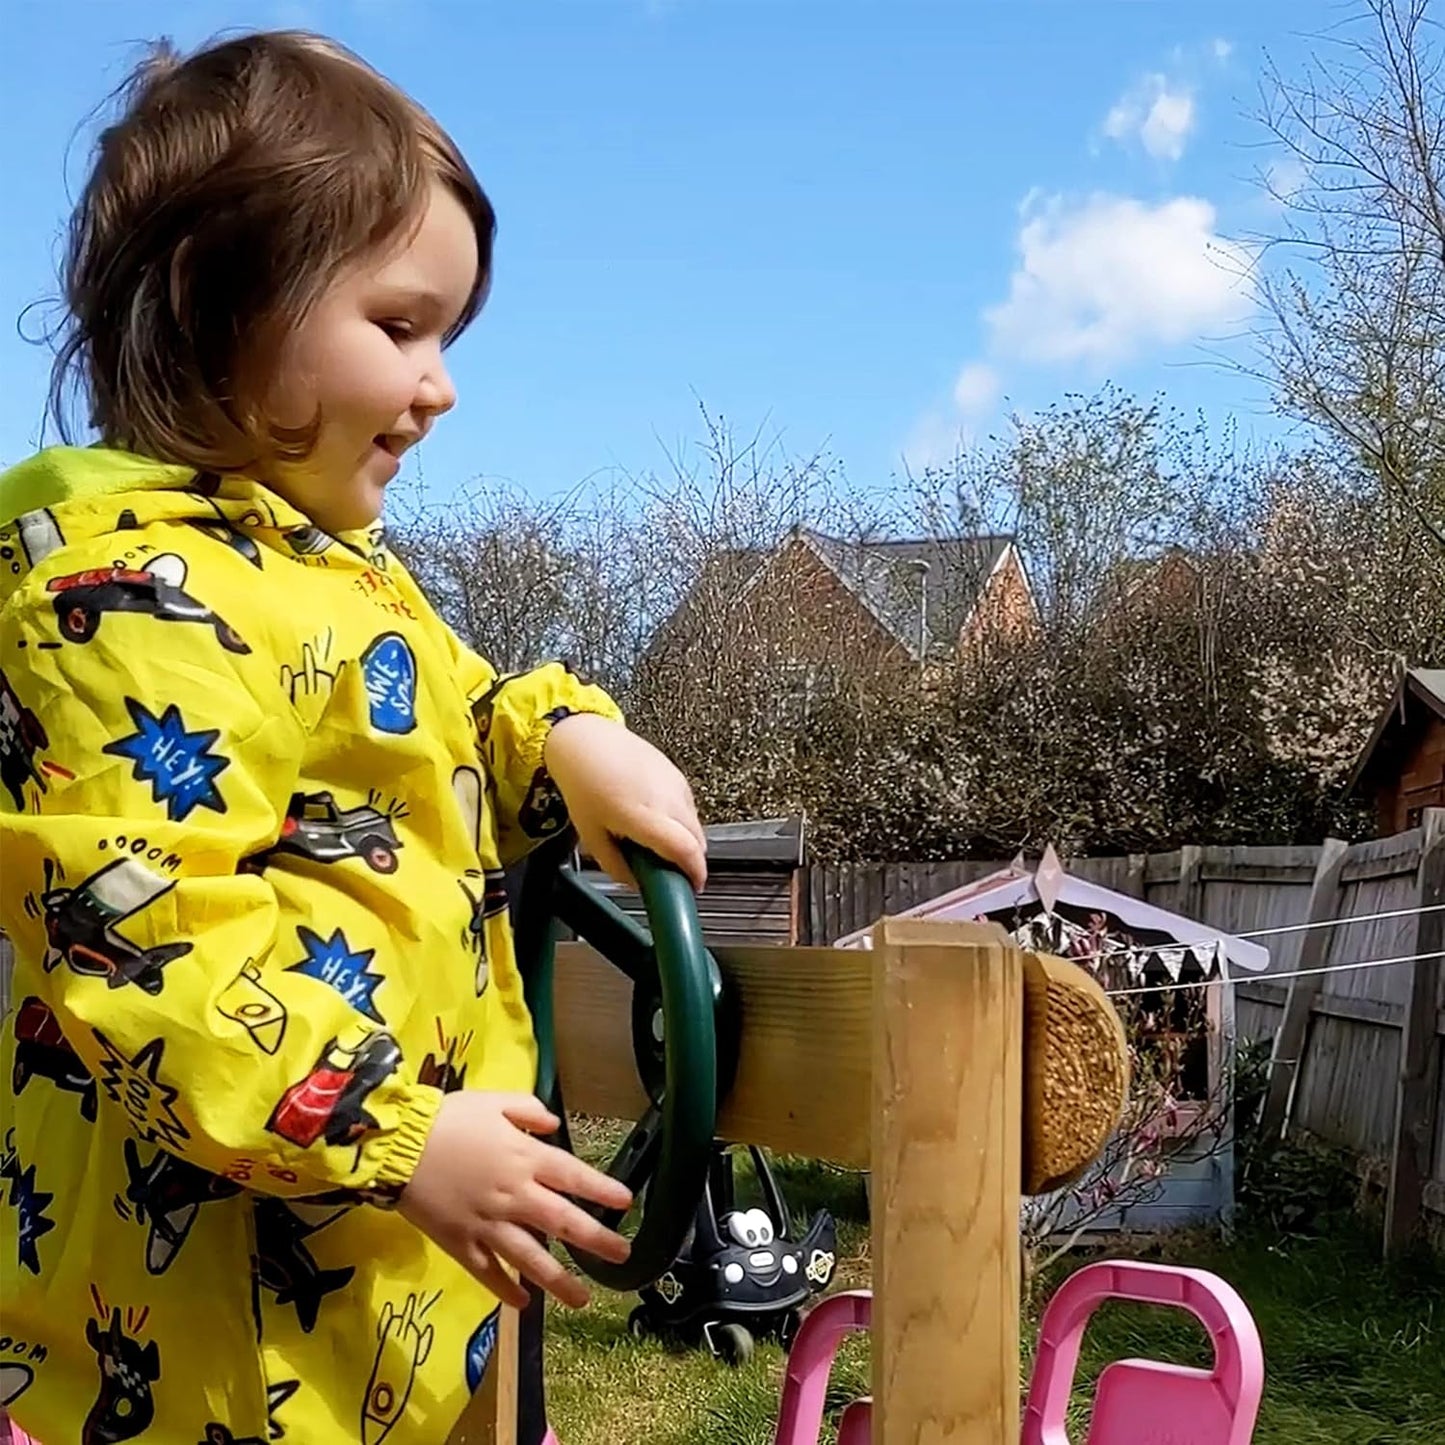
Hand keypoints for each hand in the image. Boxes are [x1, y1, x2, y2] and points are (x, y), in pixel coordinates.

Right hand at [396, 1091, 632, 1308]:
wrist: (398, 1145)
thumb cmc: (447, 1119)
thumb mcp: (493, 1101)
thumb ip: (529, 1111)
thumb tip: (554, 1125)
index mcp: (524, 1158)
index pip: (573, 1176)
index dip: (602, 1189)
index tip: (626, 1203)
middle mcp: (514, 1195)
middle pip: (563, 1222)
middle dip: (596, 1240)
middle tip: (622, 1256)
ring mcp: (488, 1224)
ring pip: (530, 1259)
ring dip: (559, 1281)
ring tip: (582, 1299)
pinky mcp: (461, 1244)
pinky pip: (488, 1272)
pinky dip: (506, 1289)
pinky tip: (523, 1304)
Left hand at [543, 714, 706, 891]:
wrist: (585, 740)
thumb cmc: (583, 782)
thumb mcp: (591, 834)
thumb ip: (615, 865)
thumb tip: (634, 883)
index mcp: (644, 816)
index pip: (685, 850)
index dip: (694, 874)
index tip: (691, 888)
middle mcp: (666, 799)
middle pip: (697, 840)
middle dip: (690, 861)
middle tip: (670, 872)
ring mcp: (675, 784)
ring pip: (695, 824)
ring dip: (686, 840)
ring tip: (658, 844)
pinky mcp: (677, 774)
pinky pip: (689, 807)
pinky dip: (682, 821)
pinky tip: (657, 821)